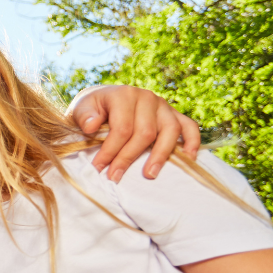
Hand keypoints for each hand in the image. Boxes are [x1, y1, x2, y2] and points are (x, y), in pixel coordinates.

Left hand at [67, 85, 200, 181]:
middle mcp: (147, 98)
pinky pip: (189, 127)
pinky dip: (193, 141)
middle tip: (115, 177)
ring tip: (149, 175)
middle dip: (128, 157)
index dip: (111, 150)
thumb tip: (91, 126)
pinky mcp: (174, 114)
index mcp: (124, 95)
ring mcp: (163, 106)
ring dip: (160, 155)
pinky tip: (189, 158)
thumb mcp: (80, 109)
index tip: (99, 168)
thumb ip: (84, 116)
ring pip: (169, 131)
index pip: (122, 127)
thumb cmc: (92, 109)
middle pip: (144, 132)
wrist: (104, 100)